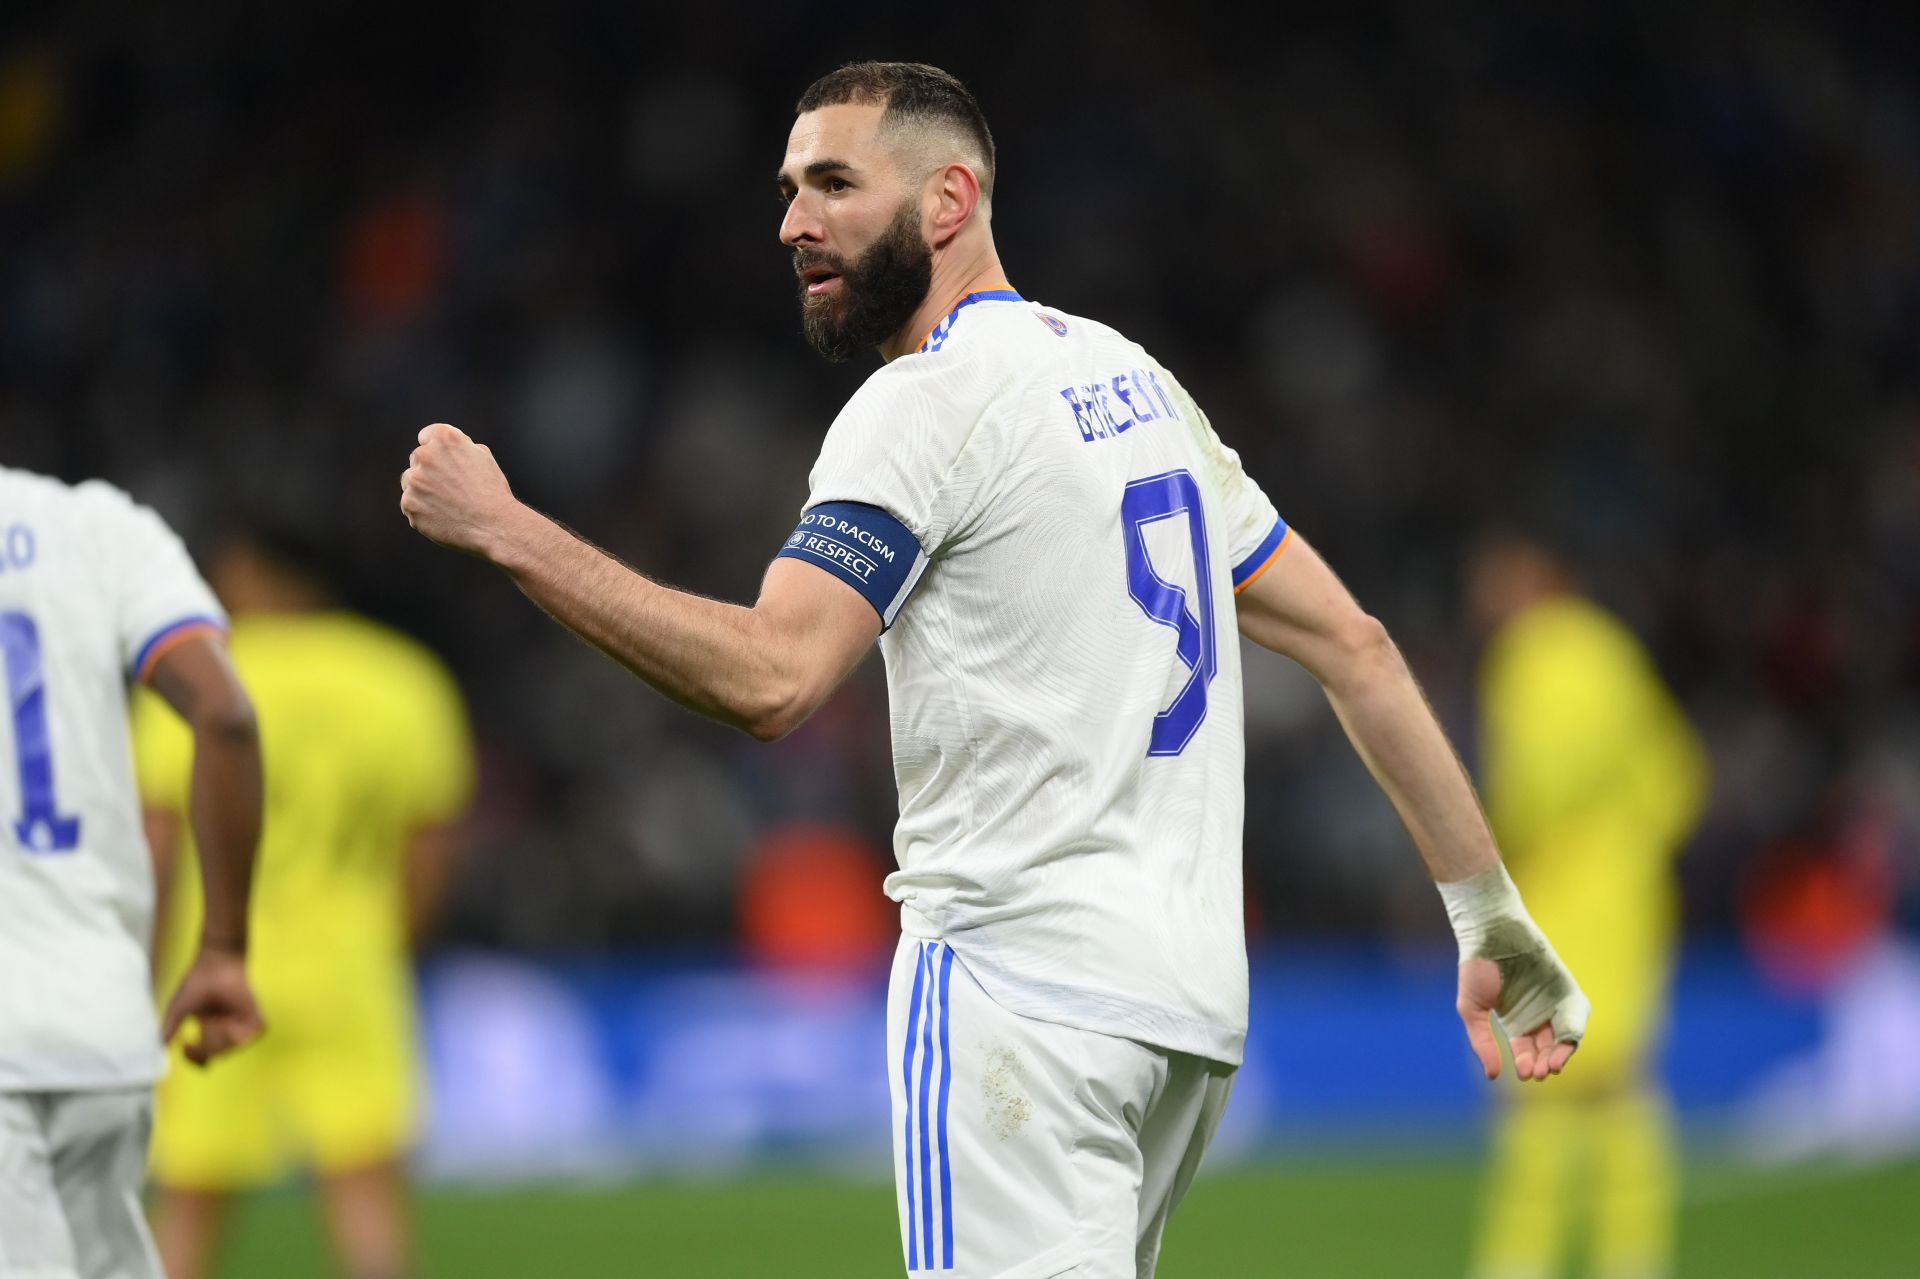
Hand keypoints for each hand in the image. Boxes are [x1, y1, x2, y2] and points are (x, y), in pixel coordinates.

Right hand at [161, 944, 265, 1066]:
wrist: (214, 965)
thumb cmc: (196, 984)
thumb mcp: (178, 1010)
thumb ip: (169, 1030)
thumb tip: (159, 1048)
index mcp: (209, 1029)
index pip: (206, 1054)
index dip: (197, 1058)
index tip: (186, 1050)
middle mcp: (226, 1027)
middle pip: (218, 1053)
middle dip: (205, 1050)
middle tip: (193, 1042)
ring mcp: (240, 1021)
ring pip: (233, 1047)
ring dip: (219, 1042)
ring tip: (210, 1027)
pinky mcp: (254, 1014)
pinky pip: (251, 1035)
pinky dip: (239, 1035)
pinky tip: (227, 1025)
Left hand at [400, 423, 519, 557]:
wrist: (493, 525)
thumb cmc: (492, 492)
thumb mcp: (483, 458)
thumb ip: (461, 448)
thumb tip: (448, 452)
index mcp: (444, 437)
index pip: (427, 436)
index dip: (437, 451)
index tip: (445, 464)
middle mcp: (425, 455)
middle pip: (417, 460)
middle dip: (429, 472)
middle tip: (451, 489)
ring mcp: (414, 480)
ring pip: (411, 483)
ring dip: (423, 491)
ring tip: (449, 505)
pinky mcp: (409, 504)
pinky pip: (411, 506)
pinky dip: (423, 512)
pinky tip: (443, 517)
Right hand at [1457, 946, 1588, 1082]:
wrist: (1490, 932)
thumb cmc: (1477, 967)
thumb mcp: (1472, 1010)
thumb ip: (1482, 1042)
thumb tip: (1493, 1076)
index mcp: (1515, 1021)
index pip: (1527, 1052)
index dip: (1527, 1065)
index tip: (1523, 1073)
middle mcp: (1537, 1014)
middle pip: (1548, 1048)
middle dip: (1545, 1063)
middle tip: (1540, 1073)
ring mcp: (1553, 1001)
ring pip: (1565, 1036)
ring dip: (1561, 1053)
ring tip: (1552, 1066)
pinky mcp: (1566, 987)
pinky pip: (1576, 1014)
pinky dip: (1573, 1030)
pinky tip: (1564, 1043)